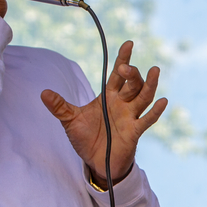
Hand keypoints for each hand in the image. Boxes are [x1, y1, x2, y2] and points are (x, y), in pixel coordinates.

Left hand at [41, 40, 167, 185]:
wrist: (95, 162)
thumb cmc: (86, 139)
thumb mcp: (70, 120)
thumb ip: (59, 106)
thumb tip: (43, 93)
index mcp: (109, 96)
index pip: (118, 74)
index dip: (123, 58)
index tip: (129, 43)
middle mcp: (122, 104)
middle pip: (132, 83)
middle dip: (131, 73)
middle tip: (124, 68)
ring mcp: (130, 117)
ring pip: (143, 97)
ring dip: (149, 84)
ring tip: (154, 70)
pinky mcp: (134, 132)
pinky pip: (147, 120)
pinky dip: (155, 111)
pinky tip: (163, 101)